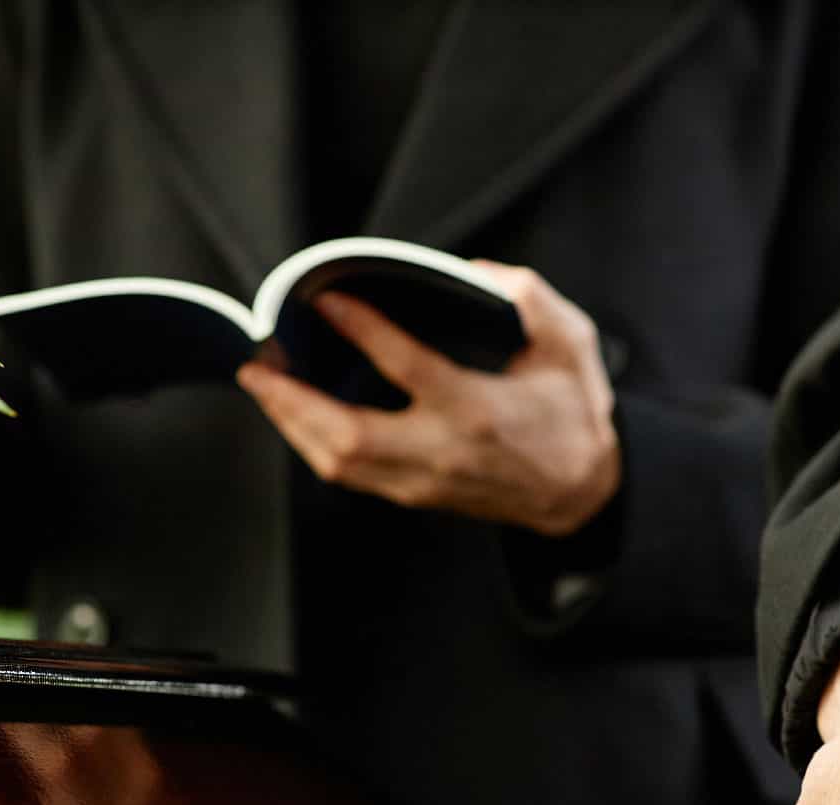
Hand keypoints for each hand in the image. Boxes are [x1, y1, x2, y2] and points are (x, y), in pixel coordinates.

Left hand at [235, 261, 619, 535]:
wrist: (580, 494)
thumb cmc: (572, 414)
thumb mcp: (571, 346)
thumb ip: (531, 301)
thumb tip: (476, 274)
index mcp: (479, 410)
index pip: (408, 369)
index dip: (363, 331)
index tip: (327, 300)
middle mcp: (443, 451)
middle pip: (347, 435)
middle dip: (292, 398)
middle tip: (258, 360)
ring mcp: (423, 481)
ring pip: (336, 461)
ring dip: (291, 422)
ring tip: (264, 382)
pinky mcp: (413, 495)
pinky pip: (347, 473)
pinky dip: (312, 441)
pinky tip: (296, 412)